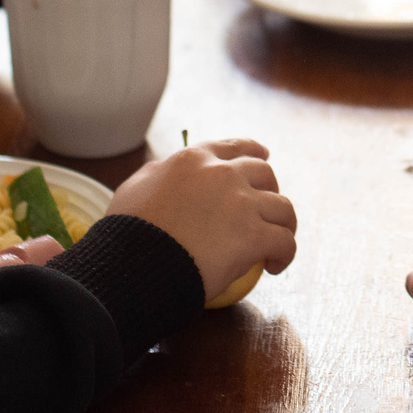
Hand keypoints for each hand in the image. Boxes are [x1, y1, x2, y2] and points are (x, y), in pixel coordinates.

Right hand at [106, 138, 297, 302]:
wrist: (131, 266)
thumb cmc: (126, 234)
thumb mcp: (134, 188)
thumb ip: (158, 174)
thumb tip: (166, 170)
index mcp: (194, 159)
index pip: (236, 147)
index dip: (254, 153)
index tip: (263, 158)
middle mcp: (223, 174)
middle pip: (265, 174)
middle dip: (270, 190)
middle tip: (263, 212)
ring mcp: (242, 204)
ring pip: (283, 207)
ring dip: (283, 224)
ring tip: (275, 243)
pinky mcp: (254, 236)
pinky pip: (285, 241)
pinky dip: (285, 253)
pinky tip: (275, 266)